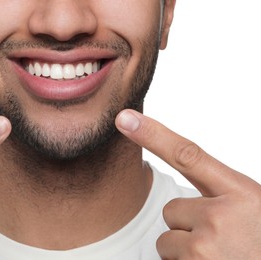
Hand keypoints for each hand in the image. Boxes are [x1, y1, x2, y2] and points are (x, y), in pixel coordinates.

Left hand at [116, 109, 260, 258]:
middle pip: (171, 209)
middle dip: (189, 226)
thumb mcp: (252, 209)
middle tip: (221, 242)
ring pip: (167, 239)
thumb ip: (221, 196)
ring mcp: (205, 245)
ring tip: (219, 258)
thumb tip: (181, 200)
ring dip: (186, 251)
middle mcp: (220, 215)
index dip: (153, 135)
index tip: (125, 119)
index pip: (188, 155)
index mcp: (240, 193)